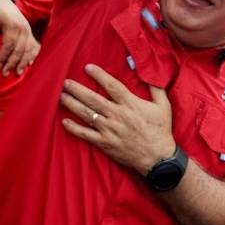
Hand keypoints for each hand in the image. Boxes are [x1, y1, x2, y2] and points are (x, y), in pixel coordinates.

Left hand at [0, 0, 39, 75]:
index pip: (9, 44)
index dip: (3, 56)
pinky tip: (29, 64)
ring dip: (23, 62)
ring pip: (29, 49)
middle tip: (4, 74)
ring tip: (17, 73)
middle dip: (13, 63)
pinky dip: (33, 55)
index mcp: (12, 24)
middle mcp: (23, 28)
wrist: (1, 0)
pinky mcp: (29, 32)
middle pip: (20, 49)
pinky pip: (34, 45)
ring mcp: (28, 30)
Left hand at [60, 64, 175, 174]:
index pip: (112, 85)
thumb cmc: (160, 129)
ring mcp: (109, 130)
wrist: (157, 157)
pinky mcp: (105, 143)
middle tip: (65, 82)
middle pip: (93, 99)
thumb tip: (150, 72)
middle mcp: (117, 115)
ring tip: (61, 96)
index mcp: (130, 104)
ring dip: (72, 104)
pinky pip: (86, 134)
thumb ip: (156, 88)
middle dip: (78, 89)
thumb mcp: (163, 105)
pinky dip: (74, 128)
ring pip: (87, 114)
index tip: (87, 67)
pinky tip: (64, 121)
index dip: (99, 75)